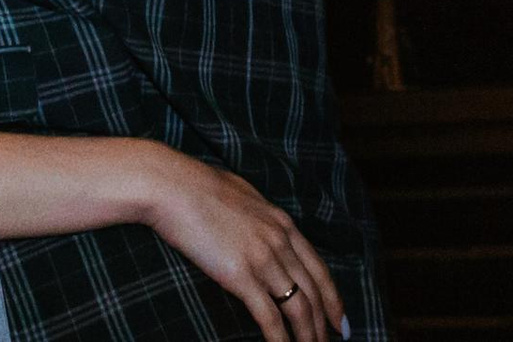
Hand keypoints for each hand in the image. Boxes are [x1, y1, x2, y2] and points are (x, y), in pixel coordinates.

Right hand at [143, 148, 345, 341]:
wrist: (171, 185)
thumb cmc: (198, 186)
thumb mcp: (243, 195)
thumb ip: (261, 216)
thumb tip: (266, 227)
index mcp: (281, 222)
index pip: (319, 269)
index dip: (334, 298)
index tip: (341, 321)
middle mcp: (279, 240)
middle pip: (314, 292)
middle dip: (325, 325)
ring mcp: (262, 258)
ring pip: (298, 308)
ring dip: (308, 336)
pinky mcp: (241, 274)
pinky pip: (269, 317)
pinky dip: (280, 339)